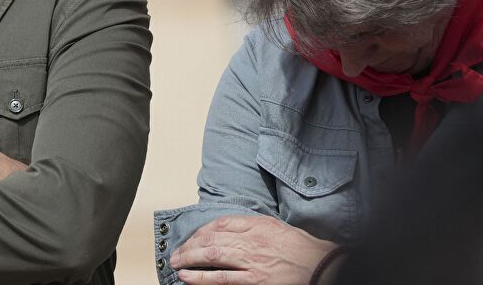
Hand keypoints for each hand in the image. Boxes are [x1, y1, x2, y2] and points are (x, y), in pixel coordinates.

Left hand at [171, 214, 336, 284]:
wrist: (325, 265)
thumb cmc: (304, 248)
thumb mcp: (275, 227)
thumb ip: (251, 226)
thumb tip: (226, 231)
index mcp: (257, 225)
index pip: (219, 223)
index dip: (200, 231)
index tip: (190, 237)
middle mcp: (252, 241)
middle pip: (211, 239)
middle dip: (189, 246)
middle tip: (176, 252)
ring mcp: (253, 262)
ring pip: (212, 257)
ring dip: (189, 260)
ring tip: (176, 264)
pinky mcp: (257, 281)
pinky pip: (222, 279)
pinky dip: (201, 279)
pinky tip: (188, 278)